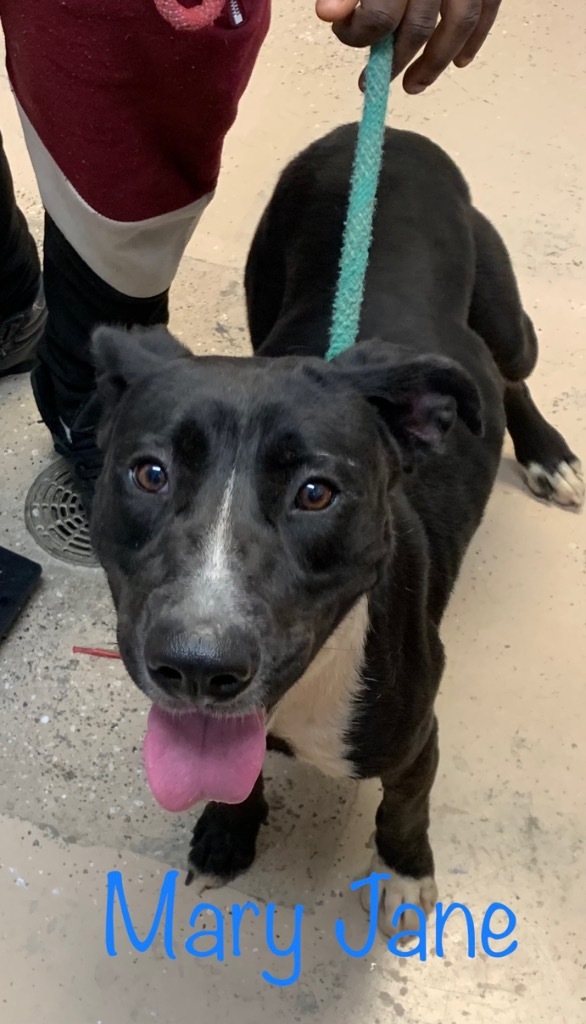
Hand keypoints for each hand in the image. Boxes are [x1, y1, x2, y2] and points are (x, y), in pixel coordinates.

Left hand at [315, 0, 501, 92]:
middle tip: (372, 81)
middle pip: (415, 29)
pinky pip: (487, 10)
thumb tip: (327, 14)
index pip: (378, 17)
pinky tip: (462, 62)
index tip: (343, 31)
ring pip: (456, 27)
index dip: (357, 34)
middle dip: (392, 61)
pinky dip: (475, 40)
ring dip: (435, 64)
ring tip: (413, 87)